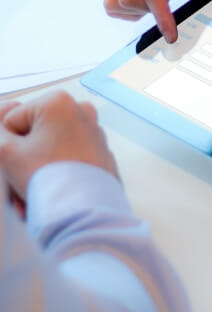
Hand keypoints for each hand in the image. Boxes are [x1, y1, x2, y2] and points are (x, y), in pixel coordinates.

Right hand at [0, 91, 118, 199]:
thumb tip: (2, 122)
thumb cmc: (50, 178)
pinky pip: (70, 159)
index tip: (14, 164)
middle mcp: (81, 111)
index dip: (8, 147)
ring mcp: (94, 131)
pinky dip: (59, 173)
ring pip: (51, 150)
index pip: (13, 121)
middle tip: (19, 184)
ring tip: (34, 194)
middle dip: (23, 162)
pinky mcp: (101, 152)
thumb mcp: (6, 153)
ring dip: (38, 171)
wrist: (85, 210)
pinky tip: (52, 192)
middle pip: (34, 136)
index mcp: (58, 101)